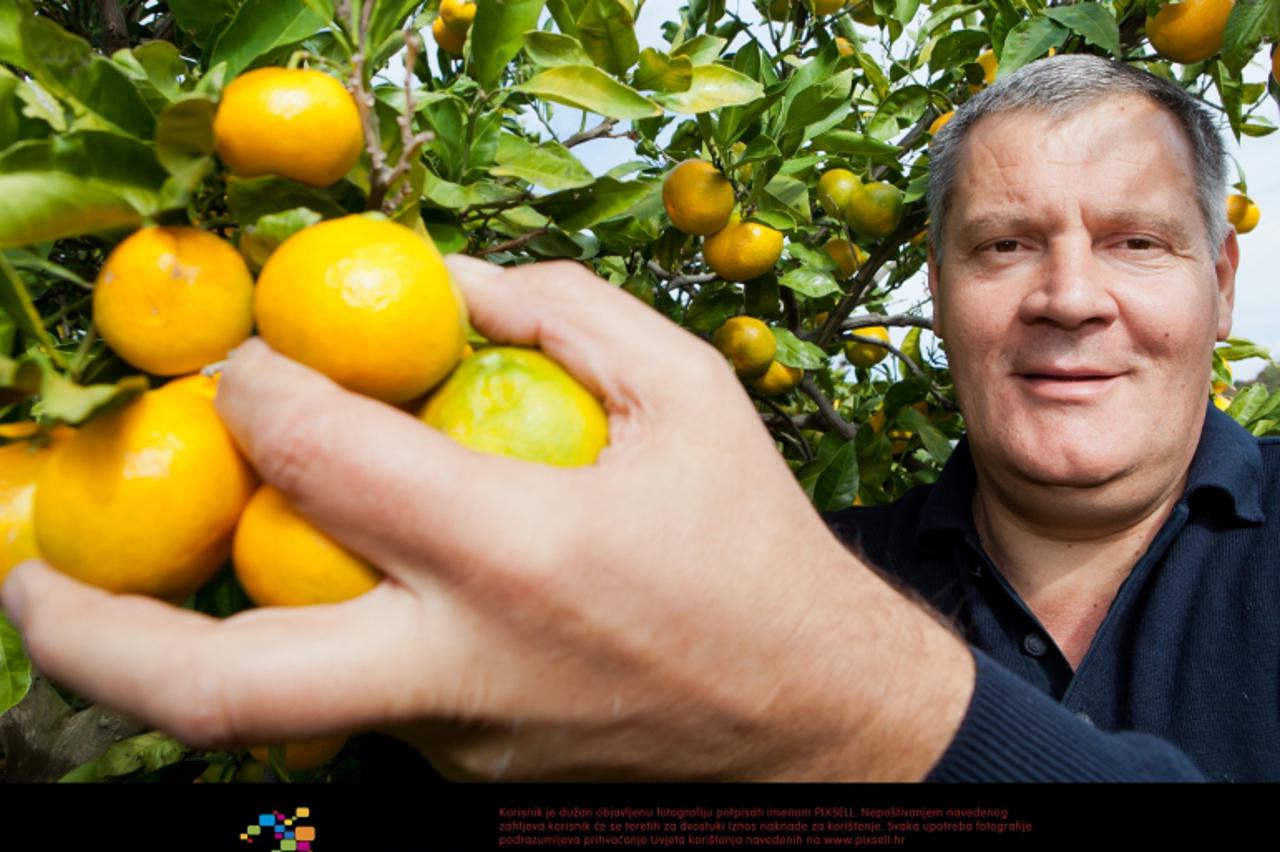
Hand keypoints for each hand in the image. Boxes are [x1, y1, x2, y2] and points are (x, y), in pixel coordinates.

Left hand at [1, 256, 972, 780]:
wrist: (812, 711)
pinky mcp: (464, 776)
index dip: (257, 394)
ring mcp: (455, 740)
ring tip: (166, 577)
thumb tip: (447, 284)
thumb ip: (562, 313)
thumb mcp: (691, 394)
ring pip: (283, 706)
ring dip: (191, 646)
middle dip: (93, 638)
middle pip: (224, 686)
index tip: (240, 366)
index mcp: (521, 552)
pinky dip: (326, 643)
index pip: (326, 462)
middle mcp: (466, 665)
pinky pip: (363, 703)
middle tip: (27, 593)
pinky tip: (357, 595)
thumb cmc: (755, 546)